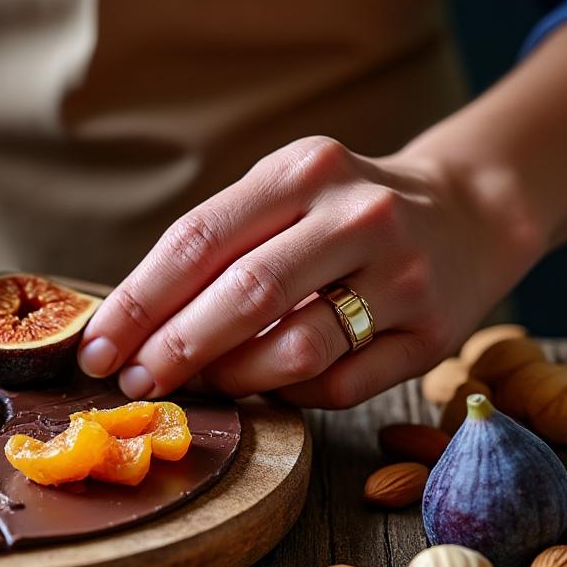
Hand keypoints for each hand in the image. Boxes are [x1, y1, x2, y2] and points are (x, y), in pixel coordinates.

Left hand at [77, 136, 543, 407]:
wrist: (470, 212)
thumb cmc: (342, 213)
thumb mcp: (282, 195)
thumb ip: (215, 247)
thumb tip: (126, 326)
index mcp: (302, 171)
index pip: (198, 240)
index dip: (137, 302)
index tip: (96, 347)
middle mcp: (358, 216)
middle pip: (245, 295)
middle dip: (174, 348)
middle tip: (133, 381)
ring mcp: (403, 277)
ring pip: (294, 350)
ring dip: (231, 377)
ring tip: (199, 383)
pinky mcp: (432, 334)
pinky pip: (340, 386)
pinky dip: (290, 395)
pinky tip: (269, 385)